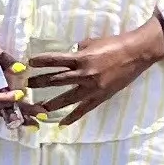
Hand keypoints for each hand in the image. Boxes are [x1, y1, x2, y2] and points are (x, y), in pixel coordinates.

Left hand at [27, 20, 163, 125]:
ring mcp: (92, 87)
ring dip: (51, 103)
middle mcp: (84, 73)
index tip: (29, 63)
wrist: (136, 54)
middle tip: (27, 87)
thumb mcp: (93, 42)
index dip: (40, 62)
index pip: (55, 60)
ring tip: (39, 107)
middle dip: (40, 83)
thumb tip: (71, 53)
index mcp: (82, 58)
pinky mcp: (100, 96)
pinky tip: (62, 123)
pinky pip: (83, 109)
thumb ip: (80, 49)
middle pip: (57, 80)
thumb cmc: (115, 44)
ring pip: (67, 98)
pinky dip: (72, 116)